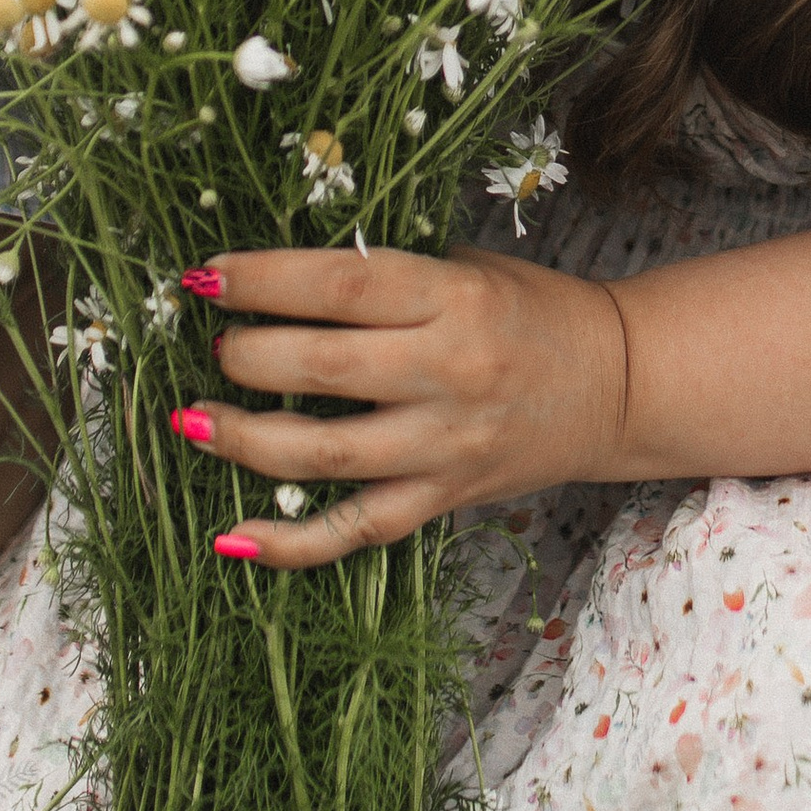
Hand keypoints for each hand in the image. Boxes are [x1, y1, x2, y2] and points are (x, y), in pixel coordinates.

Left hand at [179, 244, 632, 568]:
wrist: (618, 384)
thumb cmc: (532, 310)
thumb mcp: (467, 266)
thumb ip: (385, 275)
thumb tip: (276, 274)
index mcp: (453, 298)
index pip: (340, 285)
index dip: (263, 279)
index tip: (206, 275)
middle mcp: (447, 372)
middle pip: (322, 367)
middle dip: (246, 356)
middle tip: (215, 346)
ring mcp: (444, 445)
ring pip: (327, 454)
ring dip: (245, 440)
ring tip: (193, 422)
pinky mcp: (444, 498)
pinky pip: (357, 530)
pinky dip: (291, 544)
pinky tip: (233, 538)